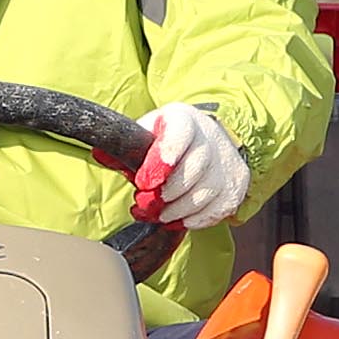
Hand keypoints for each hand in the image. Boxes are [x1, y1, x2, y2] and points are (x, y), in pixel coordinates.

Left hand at [133, 101, 251, 231]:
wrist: (207, 140)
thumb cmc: (168, 140)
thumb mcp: (146, 135)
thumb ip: (126, 149)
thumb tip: (102, 155)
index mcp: (183, 119)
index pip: (180, 134)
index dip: (163, 158)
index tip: (145, 182)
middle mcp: (210, 136)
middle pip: (193, 169)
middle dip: (166, 193)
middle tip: (147, 204)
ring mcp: (227, 160)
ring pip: (205, 193)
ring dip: (178, 211)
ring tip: (160, 214)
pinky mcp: (237, 183)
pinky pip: (217, 209)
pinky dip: (195, 219)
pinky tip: (179, 218)